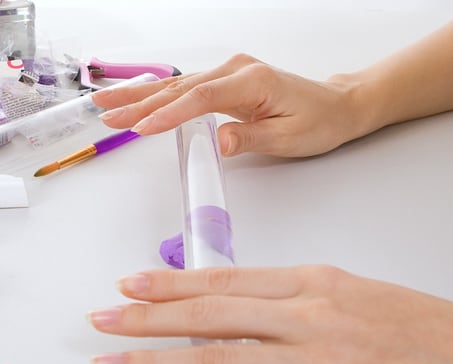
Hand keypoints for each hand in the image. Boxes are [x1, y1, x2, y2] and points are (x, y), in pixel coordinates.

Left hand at [88, 265, 452, 363]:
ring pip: (220, 360)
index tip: (133, 285)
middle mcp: (309, 319)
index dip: (171, 284)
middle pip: (211, 316)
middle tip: (106, 318)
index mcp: (312, 282)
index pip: (224, 280)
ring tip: (117, 360)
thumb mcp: (341, 290)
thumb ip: (284, 295)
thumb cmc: (404, 325)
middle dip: (150, 317)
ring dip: (159, 360)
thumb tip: (229, 300)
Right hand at [92, 54, 366, 157]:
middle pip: (179, 87)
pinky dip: (162, 95)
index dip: (167, 115)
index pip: (199, 99)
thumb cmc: (317, 122)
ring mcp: (232, 73)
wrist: (335, 107)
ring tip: (110, 103)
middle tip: (105, 111)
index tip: (139, 129)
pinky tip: (142, 97)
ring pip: (179, 85)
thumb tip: (216, 142)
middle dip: (139, 101)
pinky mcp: (230, 82)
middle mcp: (237, 70)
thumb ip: (250, 138)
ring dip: (142, 95)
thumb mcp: (287, 138)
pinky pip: (190, 88)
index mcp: (252, 81)